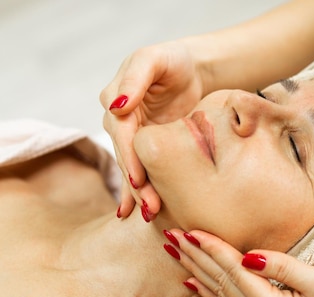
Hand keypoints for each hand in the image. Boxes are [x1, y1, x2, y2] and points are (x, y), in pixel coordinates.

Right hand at [100, 41, 204, 217]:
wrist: (192, 69)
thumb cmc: (173, 60)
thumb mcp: (153, 60)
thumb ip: (135, 79)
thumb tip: (118, 106)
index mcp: (117, 100)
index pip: (121, 133)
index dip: (129, 157)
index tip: (139, 180)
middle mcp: (120, 121)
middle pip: (126, 156)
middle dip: (136, 184)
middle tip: (150, 209)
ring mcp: (134, 135)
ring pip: (134, 168)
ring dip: (140, 194)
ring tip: (150, 216)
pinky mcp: (149, 147)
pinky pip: (143, 170)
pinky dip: (140, 192)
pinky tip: (139, 214)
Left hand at [167, 229, 313, 296]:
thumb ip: (285, 269)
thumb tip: (250, 256)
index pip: (237, 275)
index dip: (214, 250)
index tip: (192, 230)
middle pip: (223, 285)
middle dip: (196, 259)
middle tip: (170, 236)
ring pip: (222, 295)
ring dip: (197, 272)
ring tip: (174, 253)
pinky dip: (210, 291)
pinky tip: (194, 282)